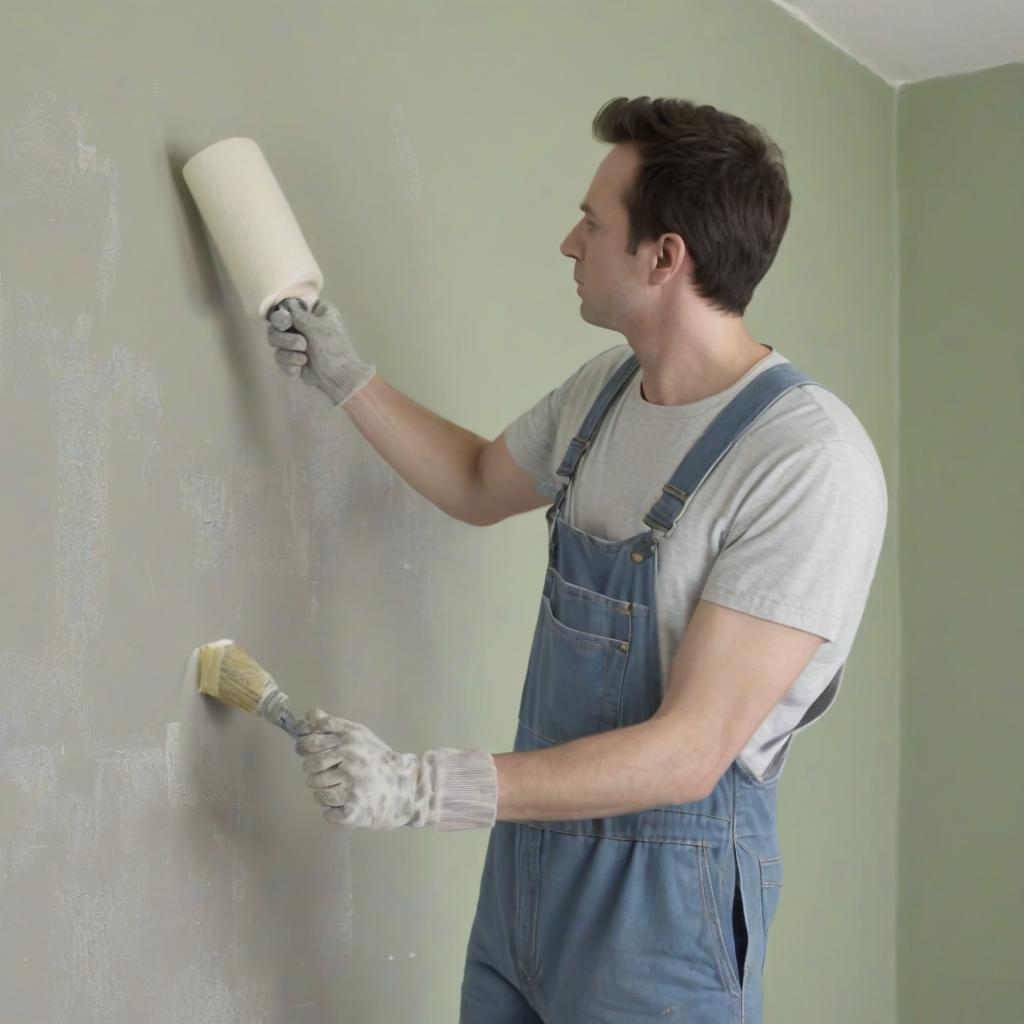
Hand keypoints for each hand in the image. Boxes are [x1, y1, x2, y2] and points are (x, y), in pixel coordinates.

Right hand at [266, 297, 375, 406]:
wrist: (338, 377)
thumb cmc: (333, 349)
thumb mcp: (317, 327)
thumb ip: (297, 315)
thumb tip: (287, 303)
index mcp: (314, 312)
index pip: (289, 305)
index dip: (283, 314)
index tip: (286, 323)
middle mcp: (303, 323)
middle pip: (277, 324)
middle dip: (286, 338)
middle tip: (302, 344)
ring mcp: (296, 341)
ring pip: (275, 340)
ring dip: (288, 351)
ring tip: (304, 358)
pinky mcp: (292, 358)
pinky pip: (280, 356)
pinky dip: (289, 363)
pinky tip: (299, 369)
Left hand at [295, 708, 497, 830]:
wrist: (403, 789)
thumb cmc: (377, 760)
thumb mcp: (358, 735)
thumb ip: (332, 725)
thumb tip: (309, 715)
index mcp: (350, 740)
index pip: (310, 742)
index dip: (305, 748)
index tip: (311, 752)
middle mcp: (350, 761)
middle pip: (310, 768)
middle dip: (316, 772)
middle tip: (332, 773)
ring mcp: (351, 787)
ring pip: (317, 791)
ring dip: (325, 792)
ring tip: (343, 788)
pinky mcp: (352, 811)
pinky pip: (327, 812)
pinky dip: (333, 811)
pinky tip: (347, 803)